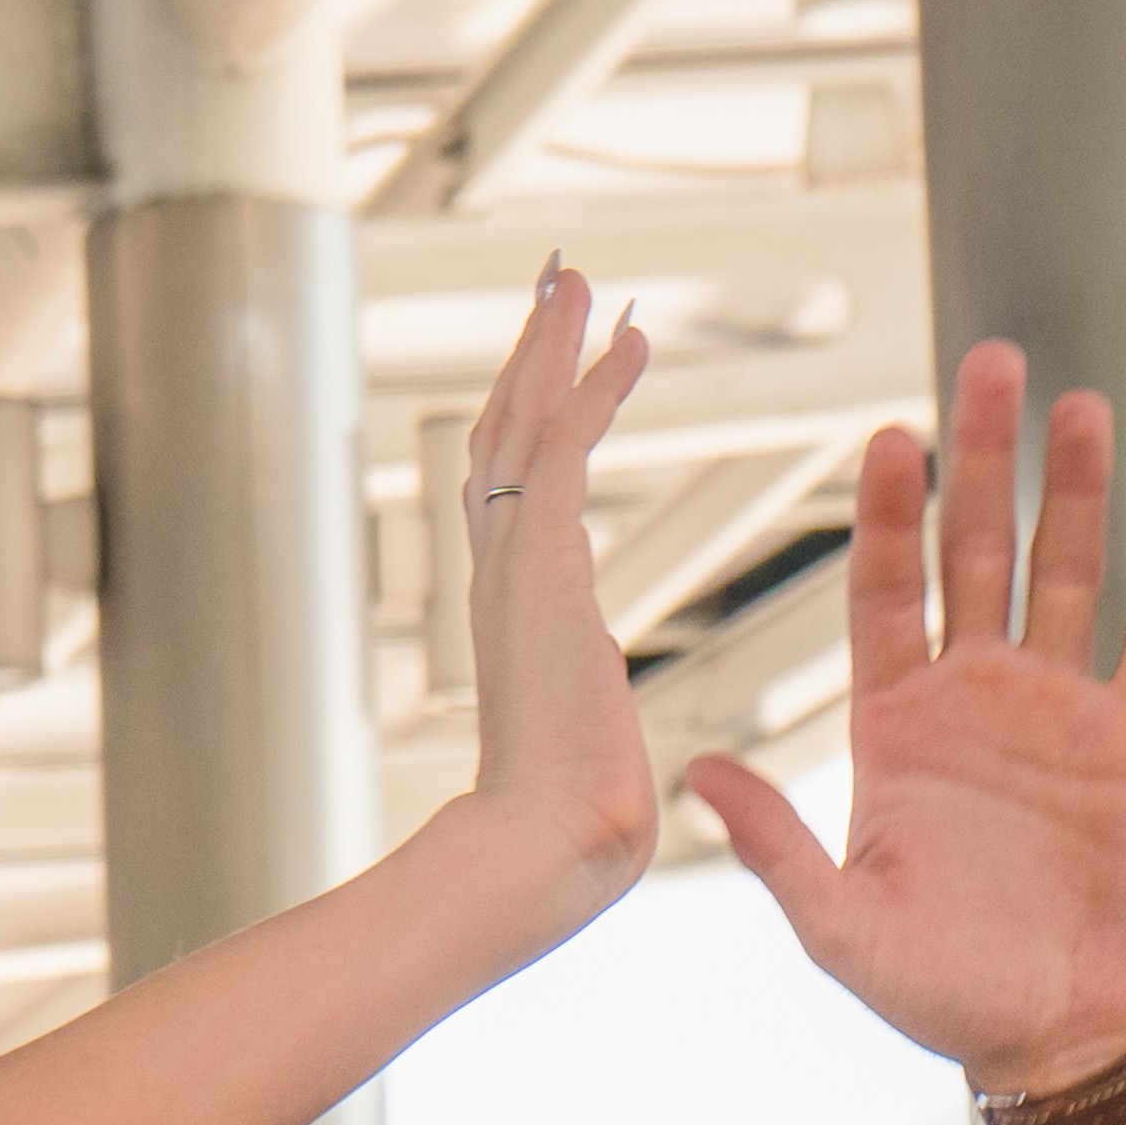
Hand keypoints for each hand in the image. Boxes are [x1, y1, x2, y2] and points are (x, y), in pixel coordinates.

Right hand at [452, 266, 661, 904]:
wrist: (547, 846)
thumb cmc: (571, 822)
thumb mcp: (583, 729)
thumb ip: (582, 688)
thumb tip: (591, 687)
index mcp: (514, 609)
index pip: (512, 489)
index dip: (529, 419)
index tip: (552, 366)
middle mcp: (502, 572)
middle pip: (503, 433)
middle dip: (527, 356)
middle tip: (554, 285)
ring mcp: (516, 564)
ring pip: (526, 423)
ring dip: (550, 345)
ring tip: (575, 277)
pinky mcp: (546, 564)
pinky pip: (568, 449)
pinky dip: (590, 385)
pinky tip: (623, 335)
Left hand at [693, 341, 1125, 1097]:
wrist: (1062, 1034)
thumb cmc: (943, 992)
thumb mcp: (842, 928)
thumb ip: (777, 847)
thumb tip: (695, 774)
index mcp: (896, 724)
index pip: (886, 589)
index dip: (890, 514)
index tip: (893, 437)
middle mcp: (975, 696)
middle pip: (975, 550)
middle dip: (983, 460)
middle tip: (993, 366)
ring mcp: (1058, 710)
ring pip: (1065, 573)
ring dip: (1074, 492)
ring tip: (1081, 408)